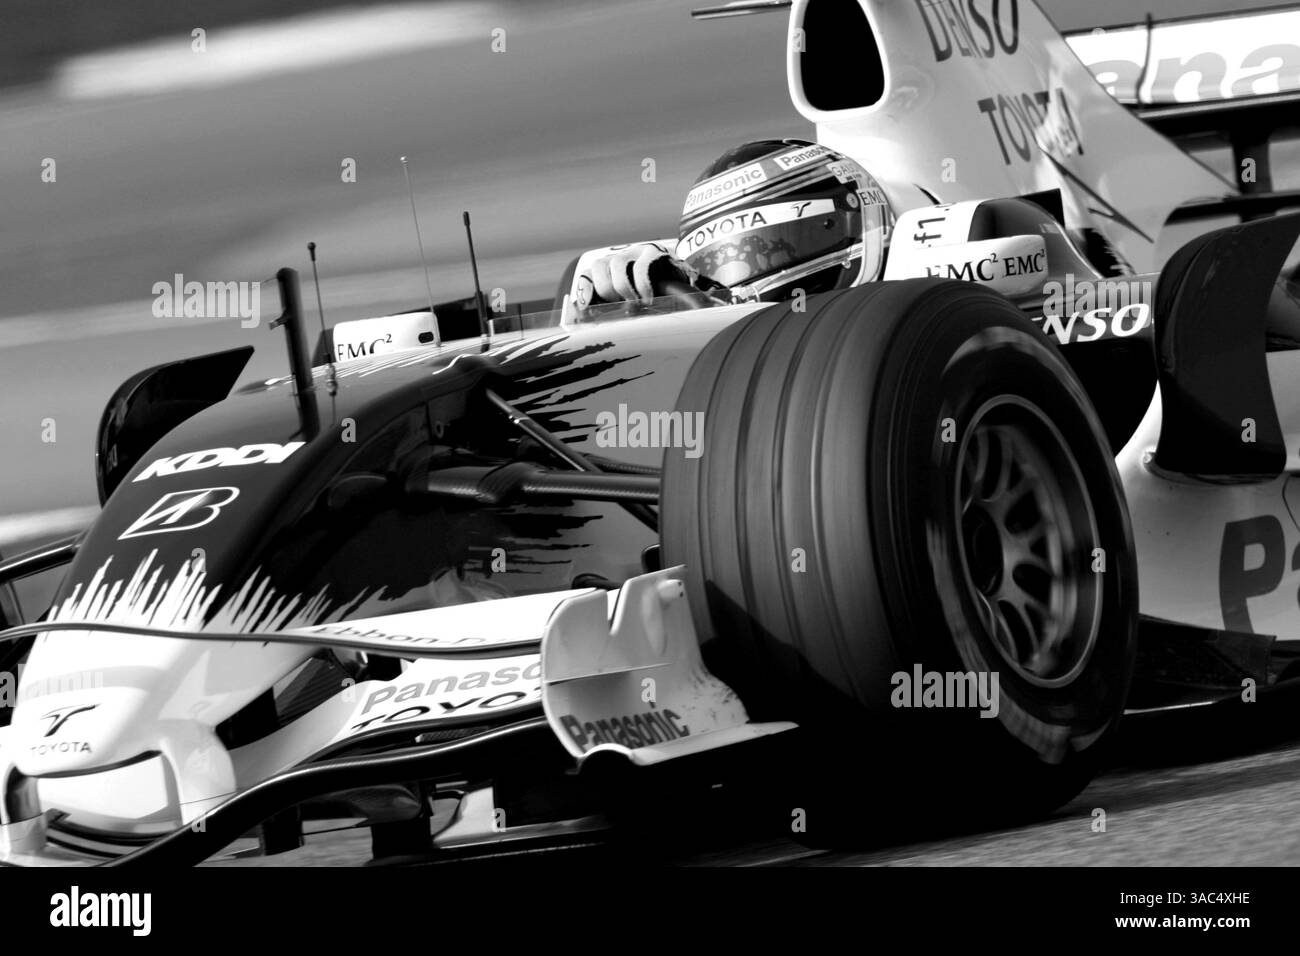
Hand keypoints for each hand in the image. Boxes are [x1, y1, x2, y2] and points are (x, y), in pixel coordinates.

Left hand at [574, 243, 692, 311]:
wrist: (684, 285)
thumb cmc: (654, 299)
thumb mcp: (630, 305)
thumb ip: (613, 310)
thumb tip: (594, 324)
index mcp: (609, 270)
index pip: (588, 275)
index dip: (585, 291)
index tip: (587, 310)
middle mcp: (619, 257)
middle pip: (599, 267)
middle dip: (606, 290)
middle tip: (619, 305)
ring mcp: (635, 251)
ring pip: (617, 264)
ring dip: (622, 288)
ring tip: (633, 303)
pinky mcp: (652, 252)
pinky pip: (641, 267)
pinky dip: (641, 286)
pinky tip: (647, 299)